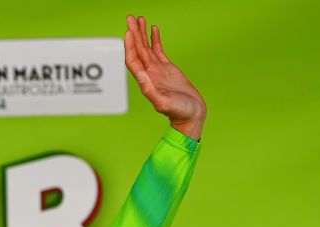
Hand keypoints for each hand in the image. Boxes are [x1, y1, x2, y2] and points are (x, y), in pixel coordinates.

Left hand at [125, 15, 205, 139]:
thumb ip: (150, 90)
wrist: (191, 116)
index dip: (130, 46)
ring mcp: (157, 70)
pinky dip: (155, 39)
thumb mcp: (163, 103)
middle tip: (130, 17)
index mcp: (145, 81)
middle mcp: (149, 74)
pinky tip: (153, 29)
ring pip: (146, 48)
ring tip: (139, 19)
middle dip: (133, 34)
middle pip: (138, 50)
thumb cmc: (178, 112)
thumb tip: (140, 74)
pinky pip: (158, 50)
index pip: (133, 59)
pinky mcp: (167, 68)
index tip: (128, 31)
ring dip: (142, 34)